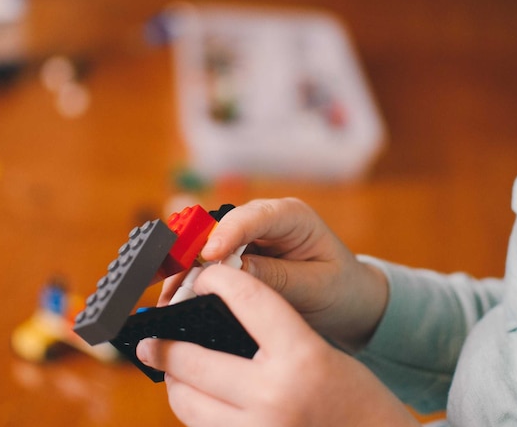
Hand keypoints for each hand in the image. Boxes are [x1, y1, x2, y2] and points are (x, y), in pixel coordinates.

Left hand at [139, 264, 417, 426]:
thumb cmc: (358, 402)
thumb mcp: (324, 356)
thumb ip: (276, 336)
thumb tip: (216, 321)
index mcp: (302, 358)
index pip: (248, 300)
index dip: (218, 280)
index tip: (202, 277)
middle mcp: (275, 396)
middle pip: (194, 358)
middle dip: (164, 345)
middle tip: (149, 339)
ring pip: (187, 403)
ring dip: (174, 383)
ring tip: (171, 372)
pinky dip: (196, 414)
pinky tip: (198, 400)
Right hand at [161, 198, 386, 350]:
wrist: (347, 298)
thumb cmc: (338, 287)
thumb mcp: (315, 286)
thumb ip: (277, 277)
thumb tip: (234, 272)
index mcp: (292, 216)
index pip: (254, 216)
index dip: (227, 233)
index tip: (208, 256)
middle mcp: (264, 219)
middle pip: (219, 227)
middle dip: (193, 254)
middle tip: (175, 284)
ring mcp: (247, 235)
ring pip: (205, 244)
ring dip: (185, 270)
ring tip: (169, 299)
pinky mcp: (235, 254)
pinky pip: (206, 262)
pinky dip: (190, 280)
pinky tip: (176, 299)